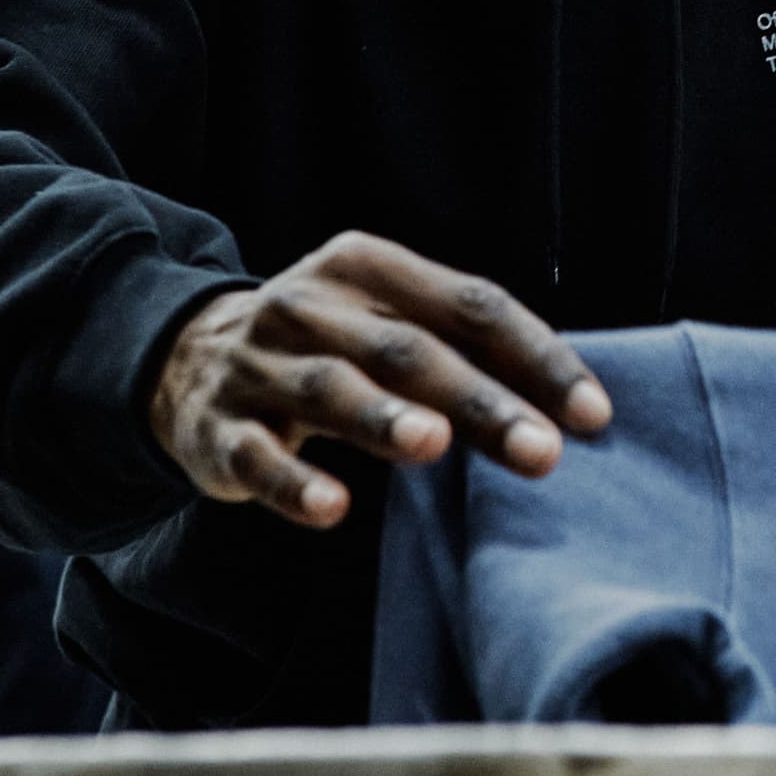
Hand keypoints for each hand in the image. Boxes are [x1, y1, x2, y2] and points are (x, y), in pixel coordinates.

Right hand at [147, 232, 609, 527]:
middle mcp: (311, 305)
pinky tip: (333, 509)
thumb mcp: (383, 319)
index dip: (536, 356)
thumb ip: (461, 349)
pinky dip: (295, 483)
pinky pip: (258, 455)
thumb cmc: (328, 345)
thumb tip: (571, 412)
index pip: (468, 303)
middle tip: (543, 452)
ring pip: (331, 388)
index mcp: (366, 266)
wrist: (182, 357)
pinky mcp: (219, 427)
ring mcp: (260, 364)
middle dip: (480, 401)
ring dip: (384, 418)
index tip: (593, 415)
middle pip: (409, 349)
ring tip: (434, 445)